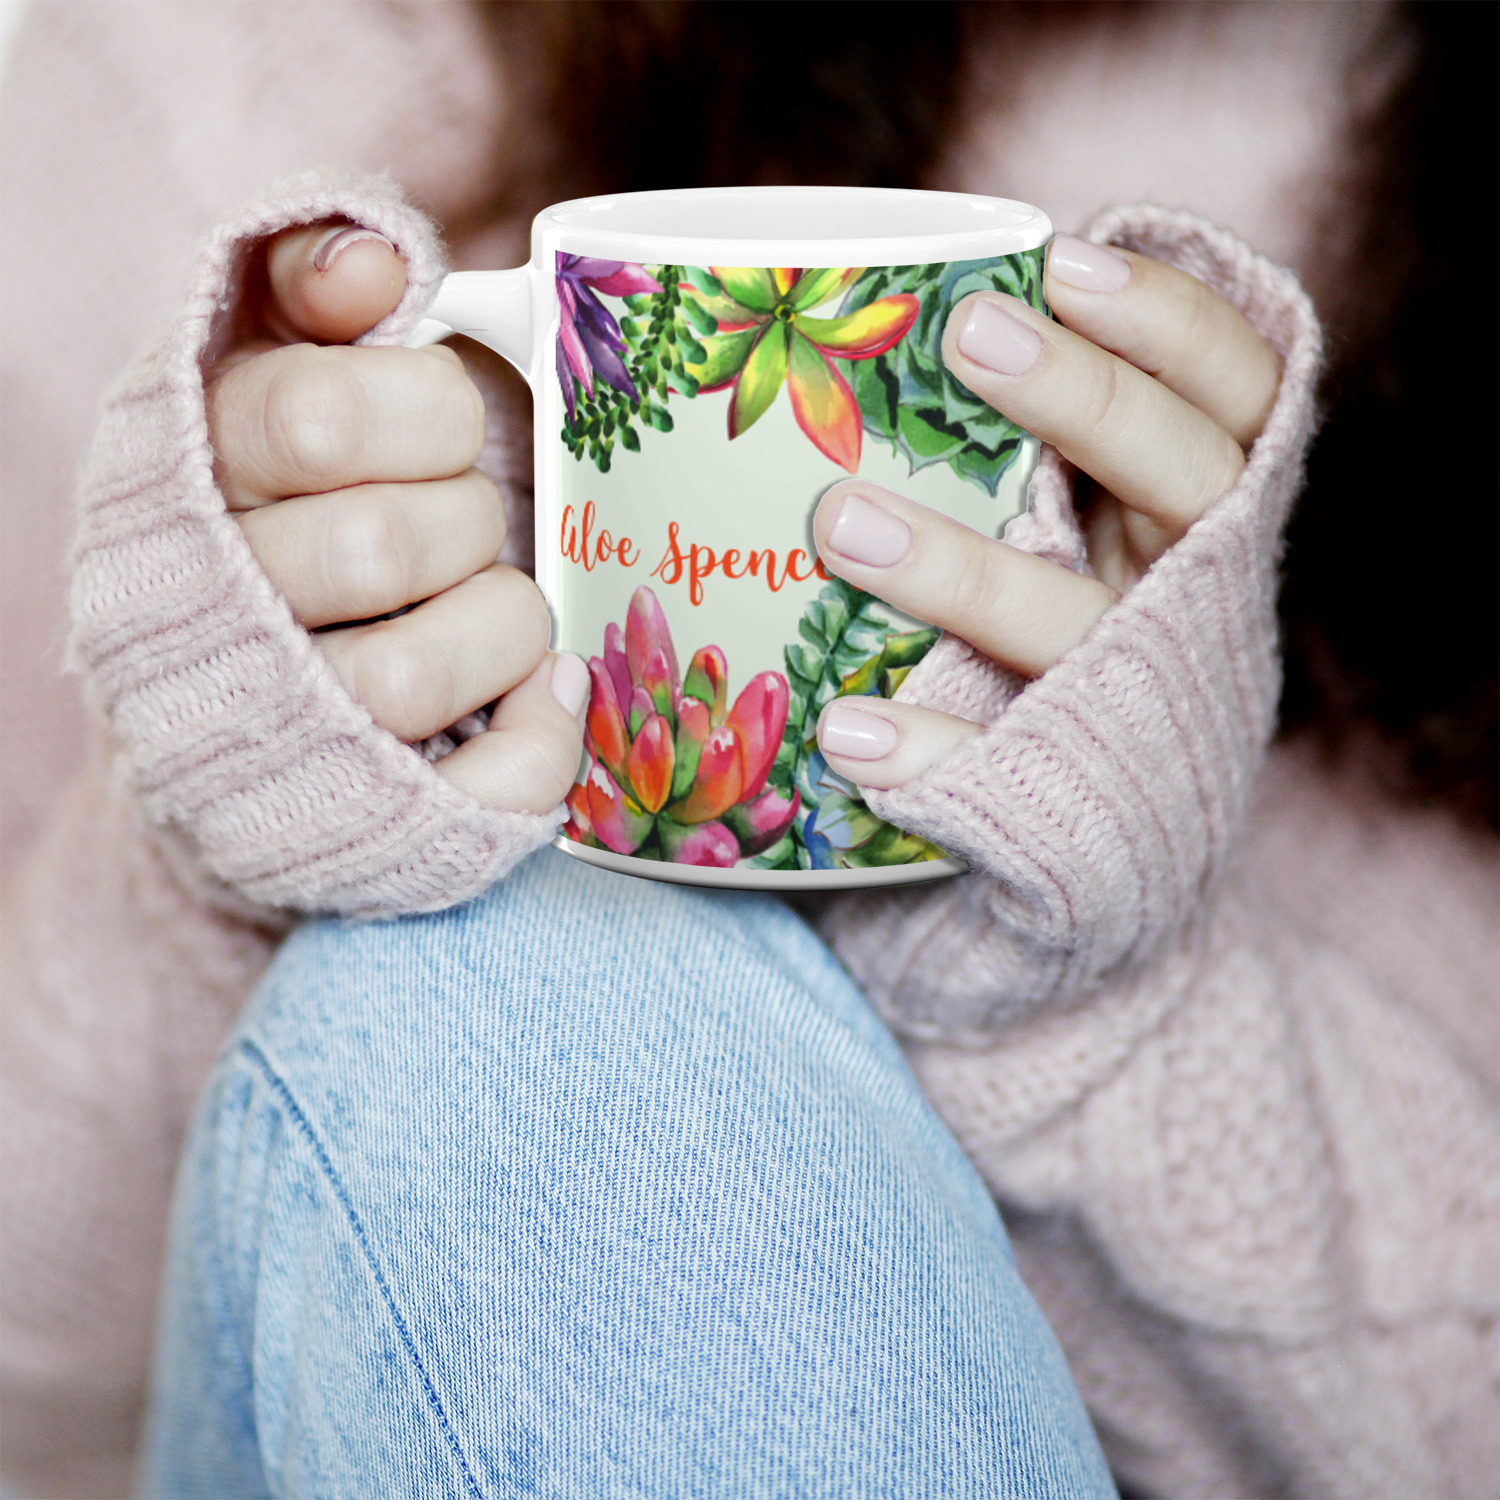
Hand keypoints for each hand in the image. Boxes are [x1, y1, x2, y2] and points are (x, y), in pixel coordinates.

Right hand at [208, 223, 587, 814]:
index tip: (440, 432)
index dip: (427, 415)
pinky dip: (541, 738)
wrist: (228, 688)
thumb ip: (309, 281)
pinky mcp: (360, 820)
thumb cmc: (291, 502)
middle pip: (383, 547)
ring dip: (500, 624)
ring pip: (420, 673)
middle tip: (463, 525)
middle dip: (465, 520)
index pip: (317, 415)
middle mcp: (214, 610)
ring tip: (487, 606)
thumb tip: (380, 262)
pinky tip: (536, 695)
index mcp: (191, 475)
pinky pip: (488, 790)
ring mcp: (284, 731)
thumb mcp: (270, 361)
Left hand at [812, 233, 1281, 789]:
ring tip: (842, 523)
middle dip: (1088, 400)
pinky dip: (930, 752)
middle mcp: (1192, 587)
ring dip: (964, 574)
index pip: (1234, 389)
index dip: (1169, 323)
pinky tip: (848, 731)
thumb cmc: (1060, 616)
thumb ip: (1039, 434)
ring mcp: (1139, 691)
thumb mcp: (1080, 516)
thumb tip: (918, 301)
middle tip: (968, 337)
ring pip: (1079, 619)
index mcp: (1204, 504)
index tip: (1065, 261)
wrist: (1118, 817)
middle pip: (1185, 477)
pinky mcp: (1080, 789)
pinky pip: (1009, 768)